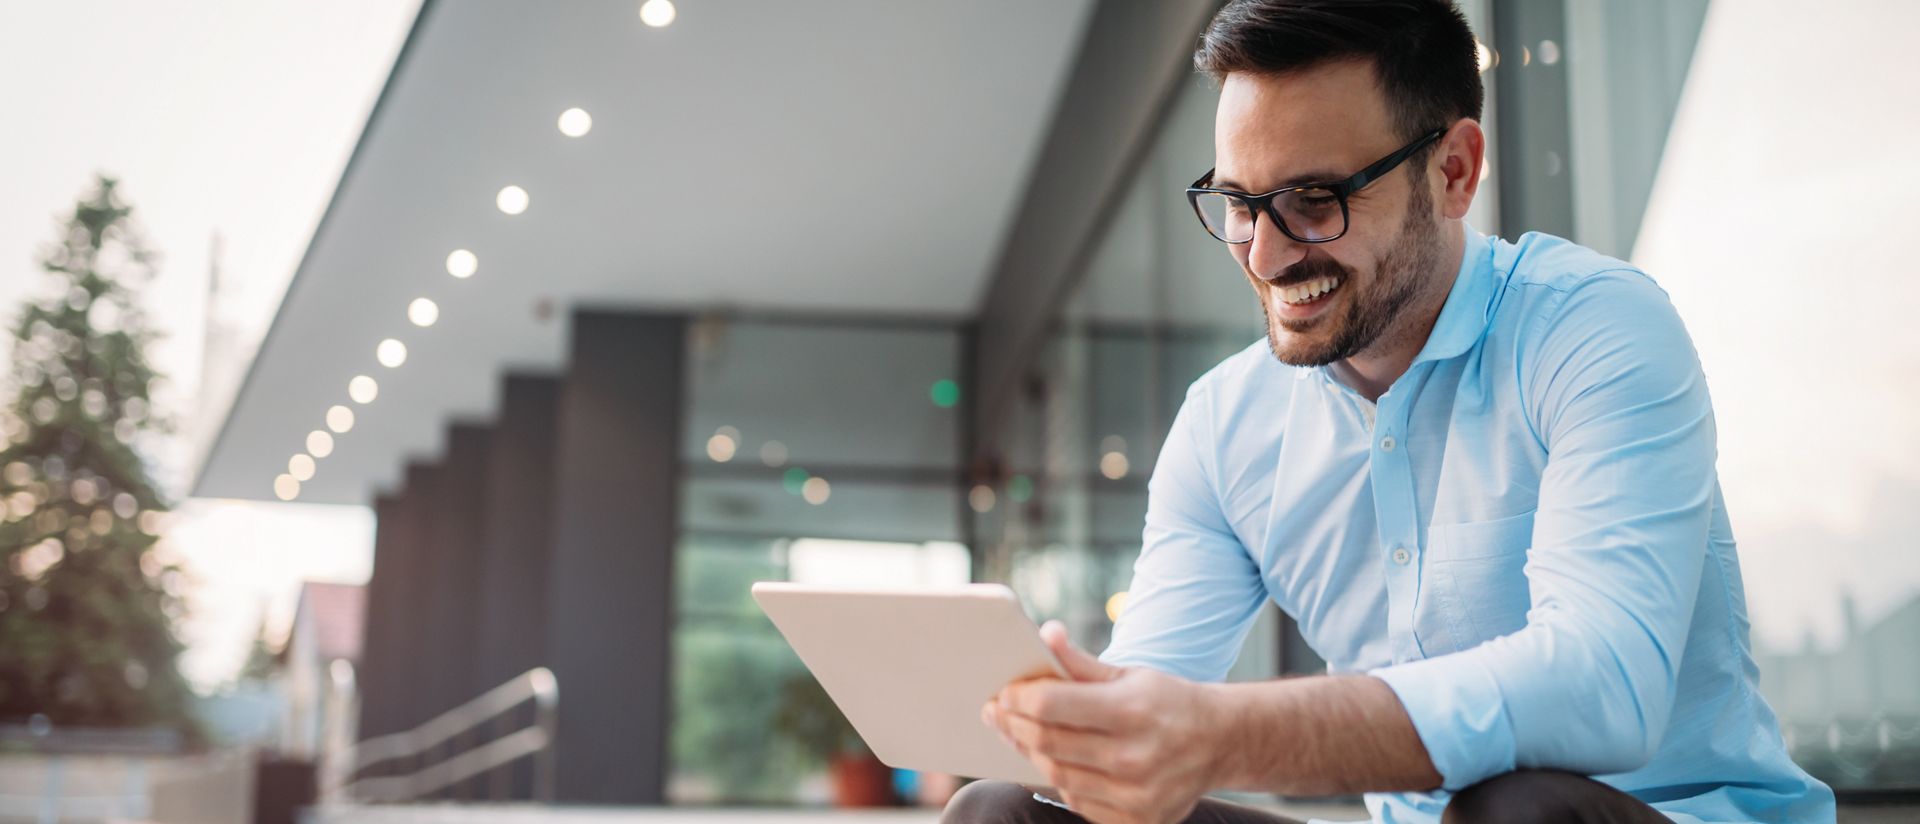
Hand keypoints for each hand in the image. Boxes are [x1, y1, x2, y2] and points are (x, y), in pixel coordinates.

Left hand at [981, 620, 1226, 823]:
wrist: (1222, 743)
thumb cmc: (1169, 702)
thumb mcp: (1130, 674)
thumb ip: (1081, 661)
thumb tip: (1045, 634)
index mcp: (1132, 710)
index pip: (1050, 705)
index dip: (1018, 698)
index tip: (1004, 692)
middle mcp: (1134, 757)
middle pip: (1047, 743)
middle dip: (1013, 725)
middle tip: (997, 712)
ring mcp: (1136, 795)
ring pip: (1057, 775)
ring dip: (1031, 753)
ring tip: (1019, 734)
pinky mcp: (1138, 821)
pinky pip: (1078, 801)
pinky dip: (1061, 780)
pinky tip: (1055, 760)